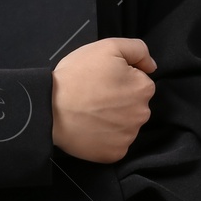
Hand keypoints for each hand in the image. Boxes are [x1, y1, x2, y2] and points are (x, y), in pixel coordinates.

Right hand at [51, 37, 156, 162]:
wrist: (49, 108)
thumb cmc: (77, 75)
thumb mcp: (108, 47)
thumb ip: (138, 50)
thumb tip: (151, 66)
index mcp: (144, 88)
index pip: (140, 81)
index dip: (121, 78)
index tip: (104, 80)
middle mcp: (142, 114)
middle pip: (135, 104)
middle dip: (120, 99)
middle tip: (95, 95)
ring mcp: (129, 136)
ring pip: (125, 124)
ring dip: (113, 119)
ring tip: (90, 111)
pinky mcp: (115, 153)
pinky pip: (115, 144)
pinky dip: (105, 138)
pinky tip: (91, 128)